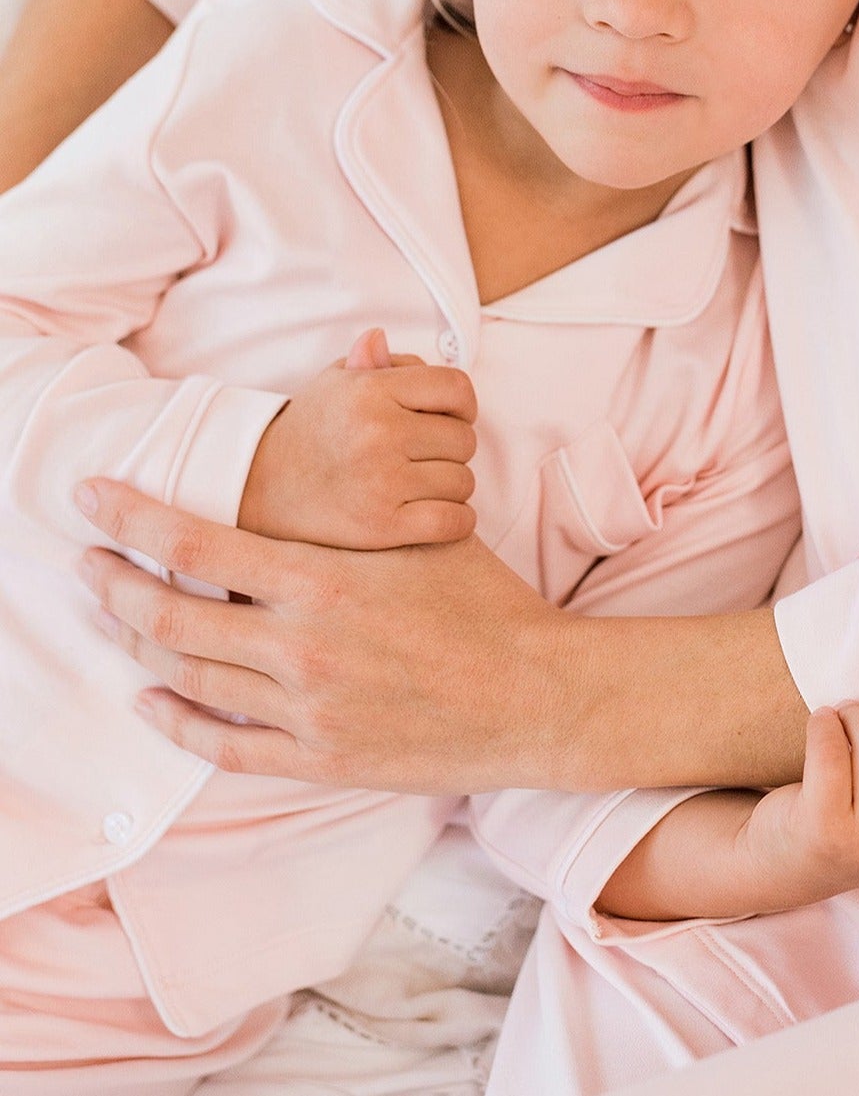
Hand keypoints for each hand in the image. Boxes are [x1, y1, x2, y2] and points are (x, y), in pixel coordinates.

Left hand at [77, 478, 571, 792]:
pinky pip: (221, 745)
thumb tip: (367, 344)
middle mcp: (300, 646)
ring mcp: (305, 709)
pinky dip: (176, 721)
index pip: (196, 544)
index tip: (92, 499)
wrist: (533, 693)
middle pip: (169, 617)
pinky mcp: (317, 757)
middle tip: (82, 564)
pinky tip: (152, 700)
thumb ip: (383, 435)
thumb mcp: (432, 524)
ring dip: (136, 647)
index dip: (131, 519)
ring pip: (187, 679)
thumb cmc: (486, 602)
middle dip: (113, 586)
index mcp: (322, 581)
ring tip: (111, 619)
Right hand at [237, 328, 478, 548]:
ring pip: (463, 481)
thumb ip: (372, 362)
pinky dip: (456, 520)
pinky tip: (434, 512)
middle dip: (451, 448)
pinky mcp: (381, 526)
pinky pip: (454, 520)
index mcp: (371, 391)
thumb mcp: (334, 383)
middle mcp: (378, 433)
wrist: (257, 487)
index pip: (457, 389)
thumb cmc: (310, 430)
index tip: (449, 419)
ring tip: (420, 484)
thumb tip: (381, 338)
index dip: (463, 405)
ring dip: (450, 485)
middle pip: (464, 439)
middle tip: (423, 456)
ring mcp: (381, 481)